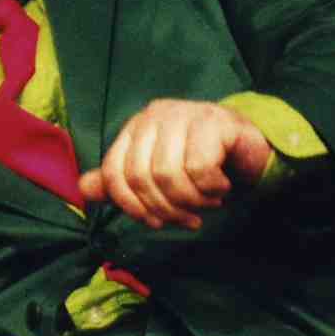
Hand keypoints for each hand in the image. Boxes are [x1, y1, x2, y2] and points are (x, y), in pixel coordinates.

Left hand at [78, 100, 272, 229]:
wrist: (250, 148)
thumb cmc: (202, 163)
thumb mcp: (158, 174)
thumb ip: (122, 180)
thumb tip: (83, 189)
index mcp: (137, 128)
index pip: (114, 172)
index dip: (131, 206)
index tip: (155, 222)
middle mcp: (156, 116)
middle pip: (141, 177)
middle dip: (166, 208)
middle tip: (189, 217)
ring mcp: (185, 113)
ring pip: (169, 174)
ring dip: (191, 201)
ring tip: (207, 203)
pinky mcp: (214, 121)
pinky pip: (200, 168)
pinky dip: (211, 188)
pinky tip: (221, 187)